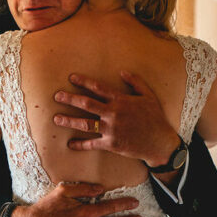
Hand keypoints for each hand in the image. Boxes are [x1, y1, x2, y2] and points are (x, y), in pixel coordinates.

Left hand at [52, 71, 180, 167]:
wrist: (161, 143)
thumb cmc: (155, 118)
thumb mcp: (149, 96)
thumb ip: (136, 82)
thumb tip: (122, 71)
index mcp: (121, 100)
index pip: (98, 88)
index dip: (83, 82)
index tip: (71, 78)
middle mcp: (113, 113)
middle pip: (86, 104)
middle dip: (70, 99)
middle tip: (56, 96)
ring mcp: (111, 129)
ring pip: (85, 124)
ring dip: (69, 121)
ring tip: (56, 119)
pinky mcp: (111, 144)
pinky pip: (92, 144)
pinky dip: (80, 144)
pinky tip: (70, 144)